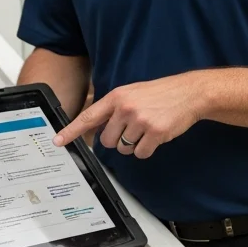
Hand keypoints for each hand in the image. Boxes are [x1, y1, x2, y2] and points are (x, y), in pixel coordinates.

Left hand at [54, 73, 206, 158]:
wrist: (189, 93)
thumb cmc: (160, 93)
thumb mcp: (132, 93)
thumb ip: (113, 108)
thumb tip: (94, 128)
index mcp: (117, 97)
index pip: (88, 117)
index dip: (71, 130)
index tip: (58, 141)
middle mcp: (126, 108)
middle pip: (107, 140)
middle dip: (117, 140)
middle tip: (132, 129)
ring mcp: (140, 120)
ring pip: (123, 149)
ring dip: (133, 145)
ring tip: (146, 129)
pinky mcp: (155, 132)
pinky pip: (141, 153)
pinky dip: (147, 149)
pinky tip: (155, 135)